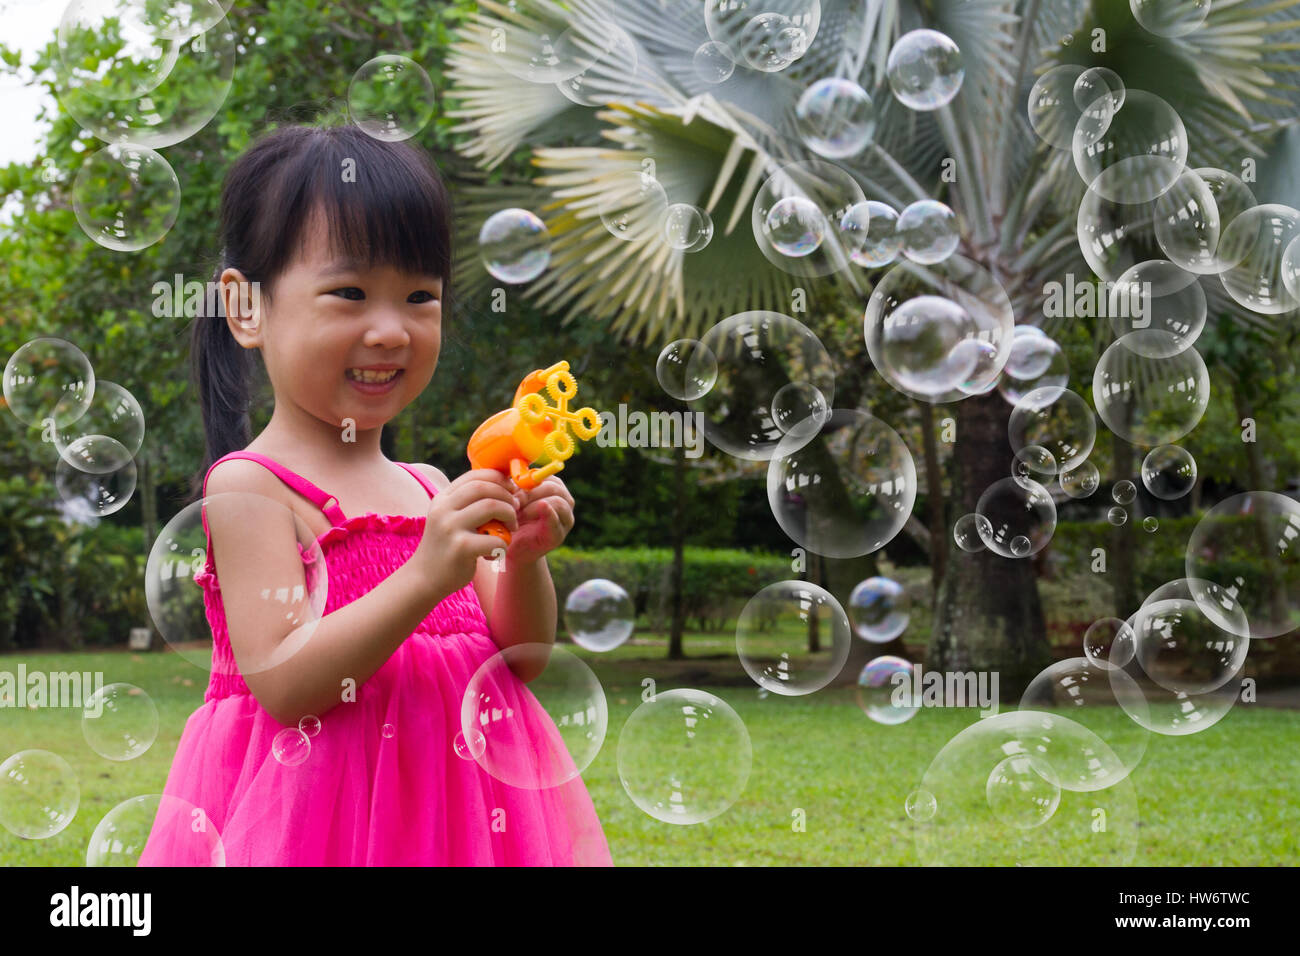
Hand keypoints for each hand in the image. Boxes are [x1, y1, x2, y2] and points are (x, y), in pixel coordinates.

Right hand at [414, 469, 517, 600]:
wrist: (424, 578)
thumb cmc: (446, 547)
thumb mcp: (450, 518)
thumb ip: (467, 503)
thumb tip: (502, 483)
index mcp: (442, 499)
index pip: (474, 476)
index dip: (498, 479)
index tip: (511, 489)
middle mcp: (443, 509)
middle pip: (484, 488)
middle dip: (507, 496)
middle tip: (516, 508)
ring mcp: (450, 528)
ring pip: (491, 507)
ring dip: (509, 516)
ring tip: (510, 529)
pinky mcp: (461, 548)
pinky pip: (495, 538)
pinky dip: (504, 544)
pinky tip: (497, 551)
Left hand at [506, 476, 573, 563]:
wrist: (513, 549)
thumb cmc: (512, 519)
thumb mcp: (514, 499)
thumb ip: (517, 485)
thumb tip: (512, 471)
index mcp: (555, 489)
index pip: (548, 476)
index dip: (529, 480)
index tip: (512, 488)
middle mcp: (565, 502)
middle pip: (554, 487)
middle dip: (531, 493)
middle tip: (514, 501)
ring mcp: (565, 519)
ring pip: (558, 502)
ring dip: (534, 505)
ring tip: (518, 513)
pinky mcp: (559, 535)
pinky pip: (557, 521)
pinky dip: (546, 515)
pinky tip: (530, 514)